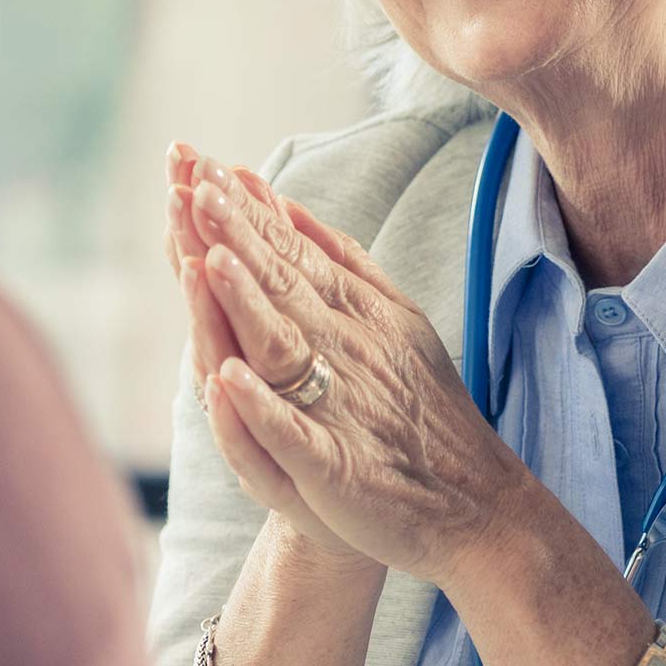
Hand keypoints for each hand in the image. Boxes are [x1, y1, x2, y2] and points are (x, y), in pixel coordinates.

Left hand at [161, 142, 542, 586]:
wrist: (469, 502)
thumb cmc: (419, 408)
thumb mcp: (393, 317)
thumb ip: (342, 260)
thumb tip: (286, 204)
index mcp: (351, 314)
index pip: (288, 252)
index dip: (245, 210)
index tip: (205, 163)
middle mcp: (344, 349)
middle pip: (280, 285)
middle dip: (235, 234)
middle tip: (196, 183)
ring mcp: (339, 405)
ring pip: (282, 346)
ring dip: (245, 302)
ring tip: (209, 259)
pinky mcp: (336, 465)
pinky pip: (292, 432)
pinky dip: (261, 406)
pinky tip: (229, 380)